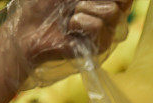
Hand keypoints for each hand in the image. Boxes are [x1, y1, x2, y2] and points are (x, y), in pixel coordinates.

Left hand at [0, 0, 131, 84]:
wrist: (28, 29)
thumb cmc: (42, 5)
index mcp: (103, 2)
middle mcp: (110, 17)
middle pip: (123, 2)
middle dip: (96, 0)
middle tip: (77, 4)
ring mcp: (107, 32)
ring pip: (113, 13)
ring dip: (85, 10)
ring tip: (71, 17)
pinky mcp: (101, 47)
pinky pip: (100, 27)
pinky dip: (81, 23)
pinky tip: (71, 29)